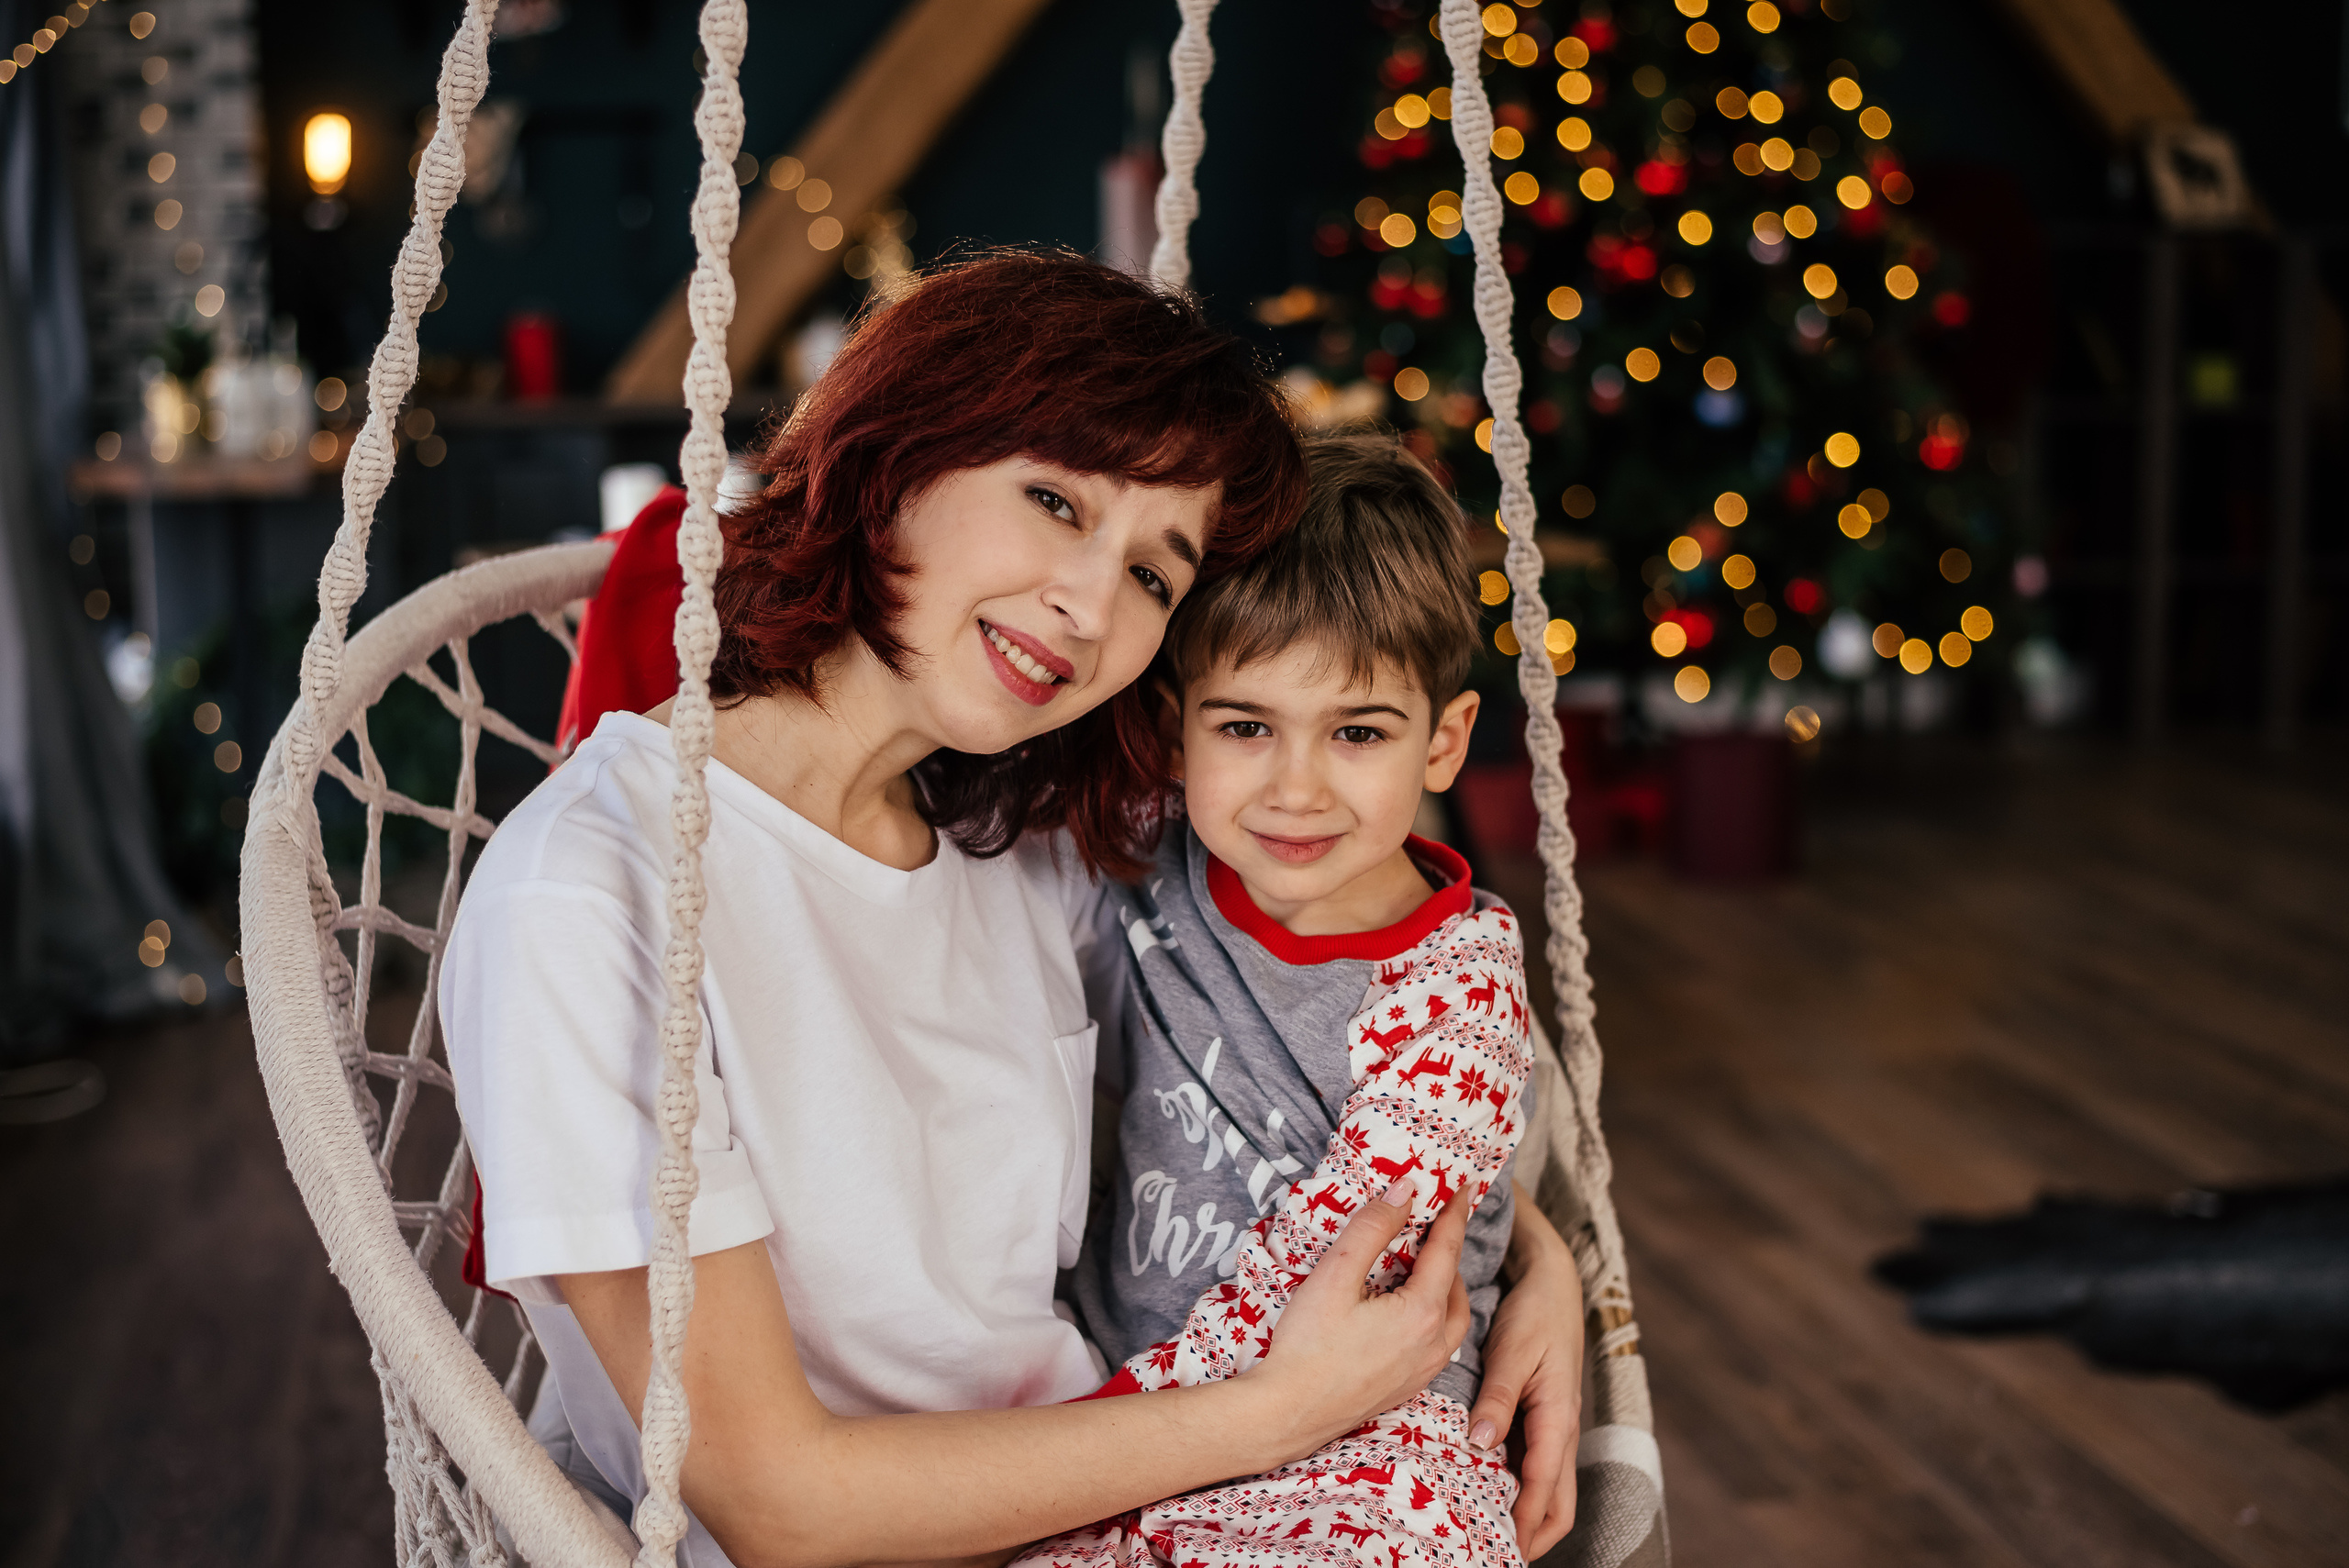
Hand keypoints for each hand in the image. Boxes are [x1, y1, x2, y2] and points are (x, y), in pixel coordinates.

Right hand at [1250, 1182, 1472, 1462]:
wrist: (1288, 1413)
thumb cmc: (1307, 1344)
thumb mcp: (1336, 1274)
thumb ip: (1373, 1228)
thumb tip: (1405, 1191)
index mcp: (1422, 1312)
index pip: (1447, 1251)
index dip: (1454, 1215)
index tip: (1463, 1187)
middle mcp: (1433, 1344)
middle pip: (1457, 1287)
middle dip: (1450, 1253)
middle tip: (1433, 1227)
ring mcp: (1422, 1371)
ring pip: (1453, 1320)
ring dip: (1446, 1288)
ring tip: (1422, 1266)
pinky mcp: (1406, 1388)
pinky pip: (1439, 1344)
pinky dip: (1436, 1317)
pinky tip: (1407, 1312)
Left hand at [1468, 1192, 1584, 1557]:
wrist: (1551, 1280)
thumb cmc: (1534, 1312)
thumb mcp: (1513, 1351)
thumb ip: (1498, 1399)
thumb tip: (1481, 1446)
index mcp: (1559, 1417)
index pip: (1544, 1489)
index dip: (1524, 1525)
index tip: (1499, 1550)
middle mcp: (1561, 1429)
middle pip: (1558, 1504)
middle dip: (1533, 1536)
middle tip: (1494, 1553)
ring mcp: (1554, 1425)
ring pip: (1550, 1489)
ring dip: (1527, 1516)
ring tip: (1491, 1534)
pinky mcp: (1543, 1417)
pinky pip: (1537, 1466)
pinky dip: (1521, 1489)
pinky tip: (1491, 1491)